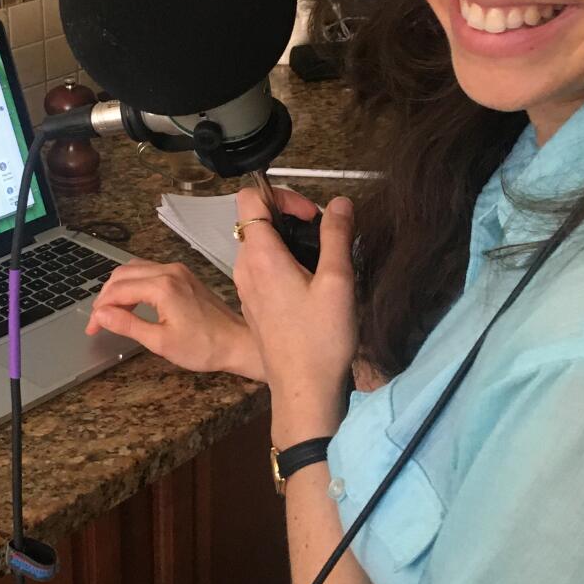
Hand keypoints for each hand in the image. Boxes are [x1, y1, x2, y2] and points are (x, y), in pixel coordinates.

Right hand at [85, 258, 262, 378]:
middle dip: (105, 296)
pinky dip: (134, 283)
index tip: (92, 327)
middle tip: (98, 320)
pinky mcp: (183, 275)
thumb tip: (101, 315)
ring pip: (134, 269)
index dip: (100, 309)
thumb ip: (127, 324)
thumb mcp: (160, 341)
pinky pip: (149, 271)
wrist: (236, 343)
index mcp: (162, 287)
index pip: (118, 290)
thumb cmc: (203, 347)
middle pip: (122, 274)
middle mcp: (169, 271)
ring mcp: (177, 270)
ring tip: (110, 312)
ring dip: (118, 287)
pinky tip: (130, 301)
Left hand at [232, 185, 356, 445]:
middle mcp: (244, 267)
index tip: (311, 215)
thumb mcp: (338, 281)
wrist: (304, 390)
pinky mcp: (253, 305)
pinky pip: (261, 269)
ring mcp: (246, 287)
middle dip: (288, 217)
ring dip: (287, 241)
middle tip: (323, 235)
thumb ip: (336, 236)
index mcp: (260, 255)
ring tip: (320, 260)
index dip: (281, 194)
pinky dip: (282, 263)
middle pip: (255, 220)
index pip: (250, 197)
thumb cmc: (321, 338)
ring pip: (259, 245)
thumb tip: (339, 202)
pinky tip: (310, 285)